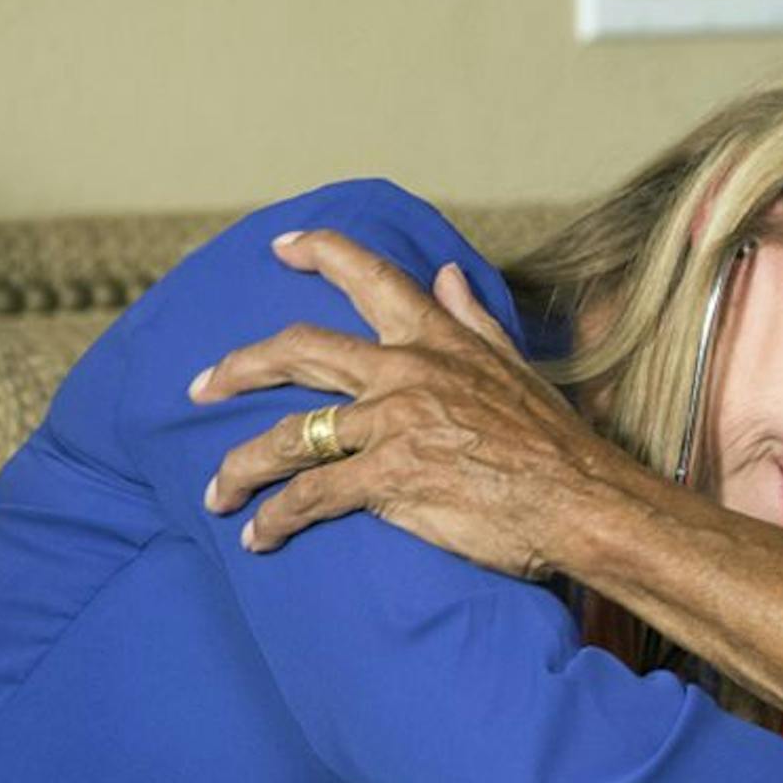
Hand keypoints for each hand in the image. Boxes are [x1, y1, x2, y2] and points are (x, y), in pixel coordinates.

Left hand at [194, 230, 656, 575]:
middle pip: (297, 352)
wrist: (582, 502)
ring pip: (286, 435)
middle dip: (236, 368)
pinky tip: (261, 536)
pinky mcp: (389, 478)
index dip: (319, 252)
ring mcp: (393, 424)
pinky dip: (276, 518)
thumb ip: (473, 319)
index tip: (282, 245)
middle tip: (200, 386)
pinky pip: (310, 496)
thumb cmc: (555, 443)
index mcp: (437, 340)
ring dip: (239, 467)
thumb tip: (447, 273)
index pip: (370, 276)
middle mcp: (406, 372)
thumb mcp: (515, 365)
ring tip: (216, 492)